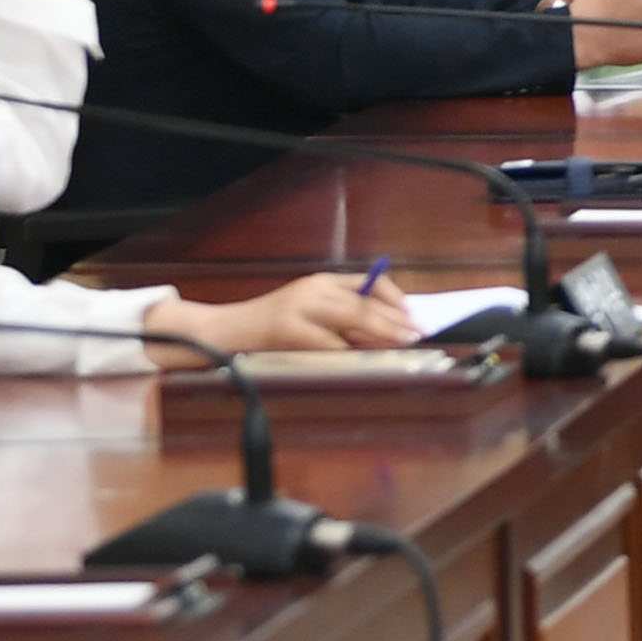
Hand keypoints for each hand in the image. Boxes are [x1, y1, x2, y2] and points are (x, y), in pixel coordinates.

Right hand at [152, 278, 424, 357]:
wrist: (223, 331)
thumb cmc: (271, 329)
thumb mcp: (311, 317)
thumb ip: (344, 322)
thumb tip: (388, 335)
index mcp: (322, 282)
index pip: (370, 283)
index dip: (396, 300)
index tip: (414, 317)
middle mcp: (314, 288)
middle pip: (365, 302)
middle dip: (395, 319)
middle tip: (418, 334)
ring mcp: (299, 306)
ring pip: (351, 315)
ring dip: (381, 332)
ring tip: (401, 343)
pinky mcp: (285, 327)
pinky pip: (325, 341)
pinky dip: (347, 351)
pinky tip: (363, 358)